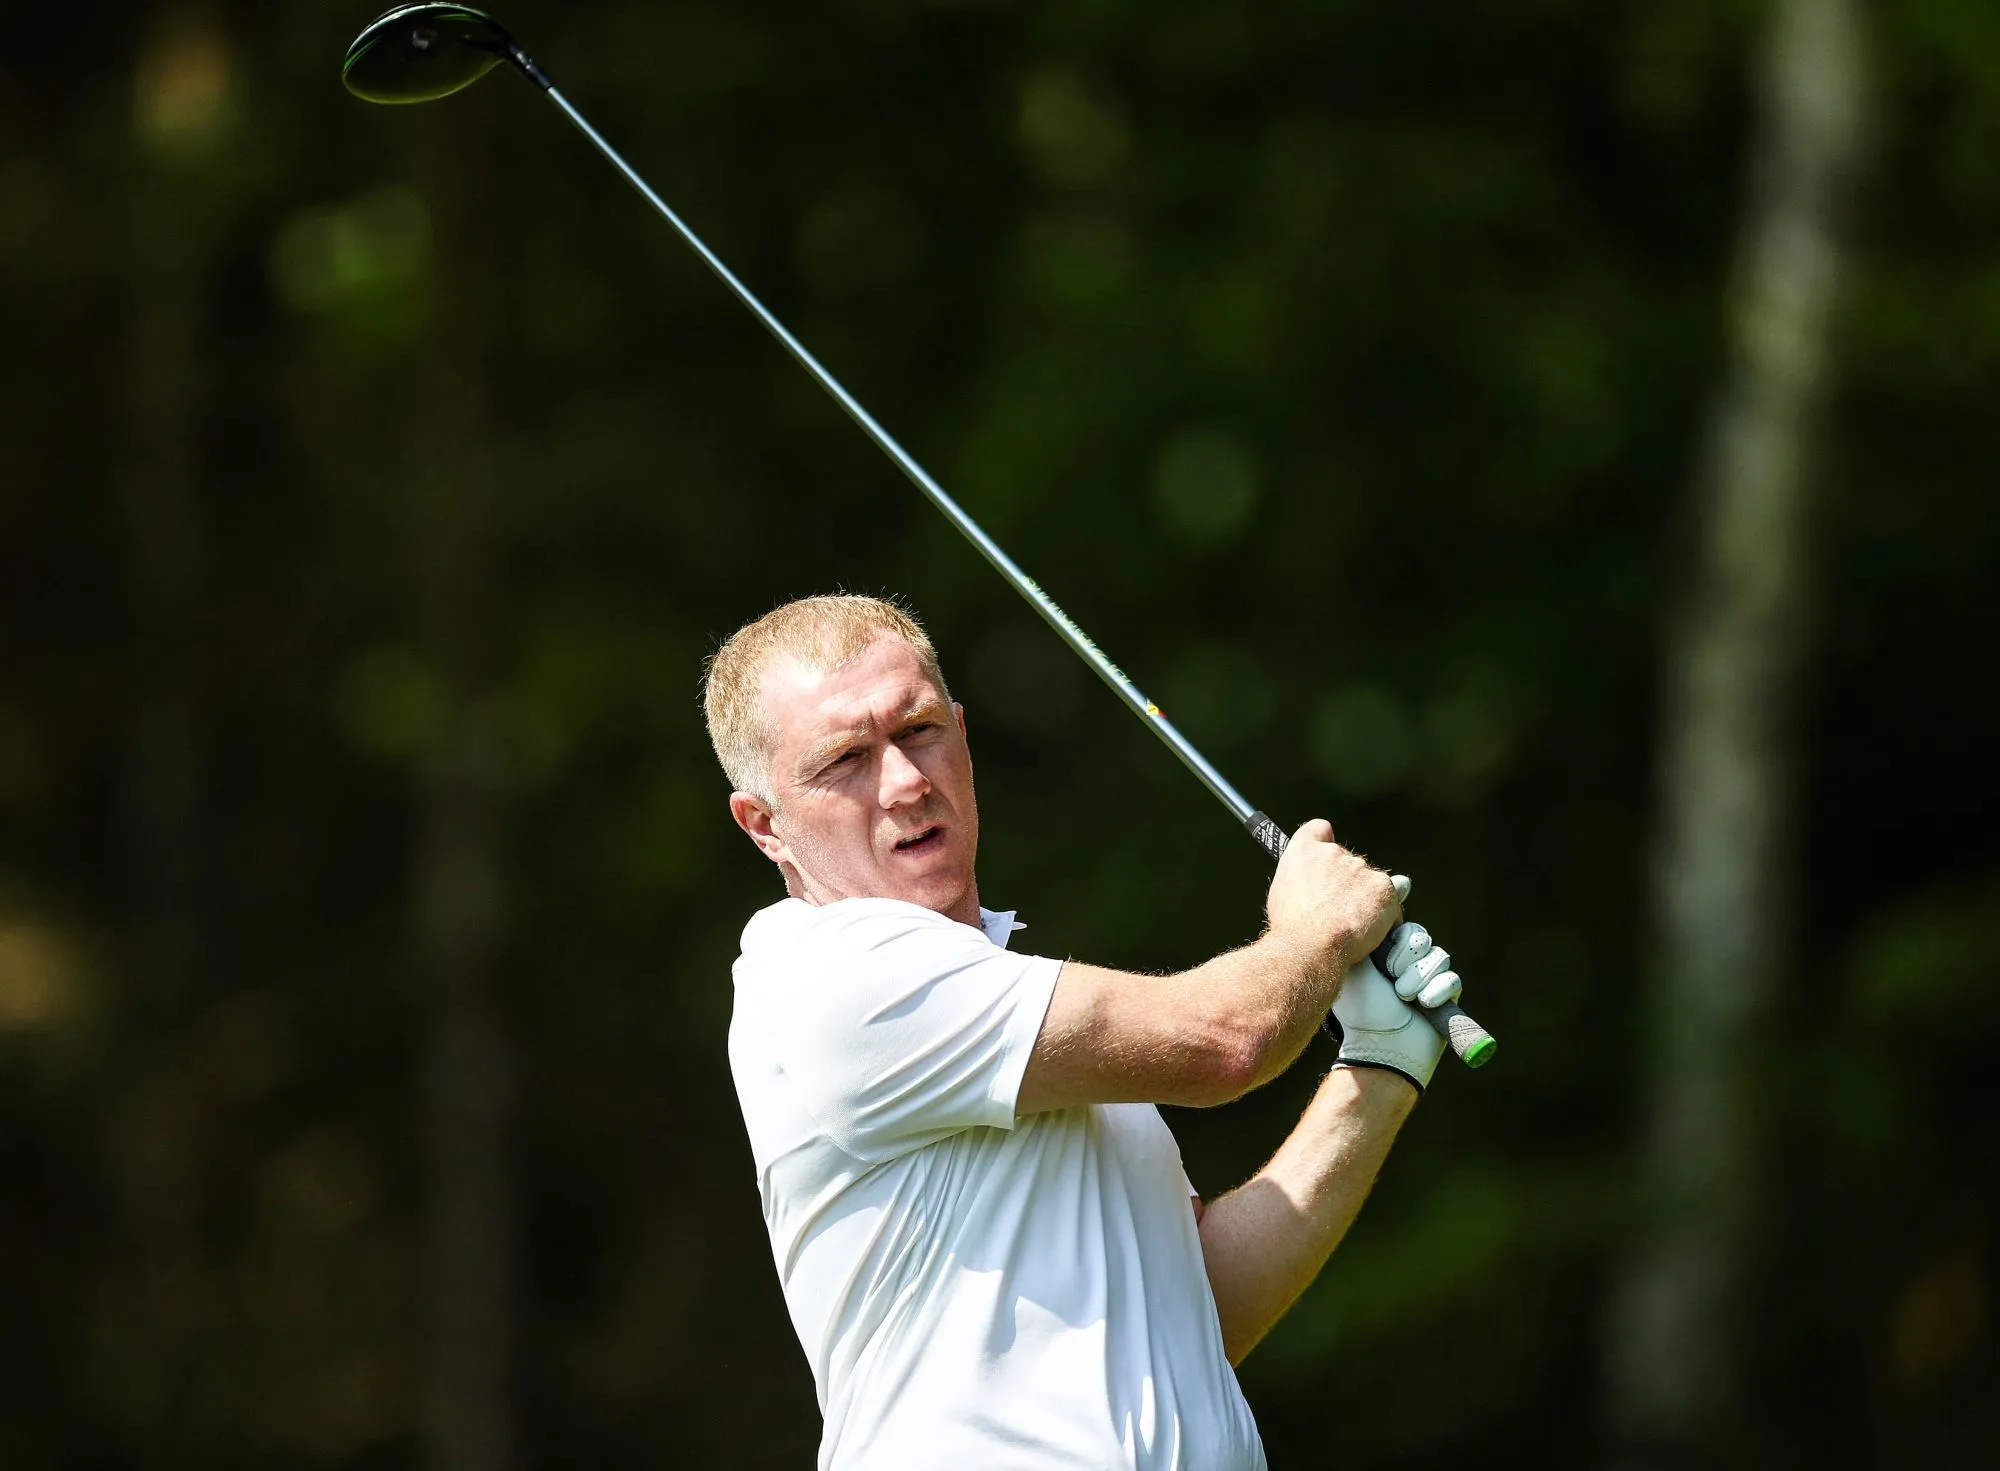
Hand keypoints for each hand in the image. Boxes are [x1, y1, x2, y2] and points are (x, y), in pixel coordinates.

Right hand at [1266, 819, 1401, 972]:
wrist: (1311, 945)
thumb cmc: (1291, 927)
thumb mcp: (1281, 894)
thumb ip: (1299, 880)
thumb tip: (1311, 889)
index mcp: (1304, 851)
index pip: (1319, 830)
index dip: (1324, 842)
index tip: (1327, 858)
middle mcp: (1333, 853)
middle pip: (1348, 862)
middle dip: (1347, 884)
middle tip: (1338, 910)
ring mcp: (1361, 868)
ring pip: (1370, 883)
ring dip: (1365, 899)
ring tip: (1351, 925)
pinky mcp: (1383, 888)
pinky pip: (1389, 901)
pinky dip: (1384, 916)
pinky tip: (1369, 932)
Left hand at [1330, 918, 1461, 1092]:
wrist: (1381, 1047)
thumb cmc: (1361, 1008)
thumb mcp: (1355, 965)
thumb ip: (1365, 930)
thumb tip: (1383, 897)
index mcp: (1386, 950)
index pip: (1405, 925)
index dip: (1398, 939)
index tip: (1385, 960)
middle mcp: (1408, 962)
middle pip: (1422, 937)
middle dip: (1405, 959)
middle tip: (1390, 979)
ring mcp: (1429, 978)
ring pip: (1439, 957)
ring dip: (1418, 978)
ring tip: (1403, 997)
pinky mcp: (1446, 995)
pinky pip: (1452, 979)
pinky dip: (1436, 992)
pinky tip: (1423, 1004)